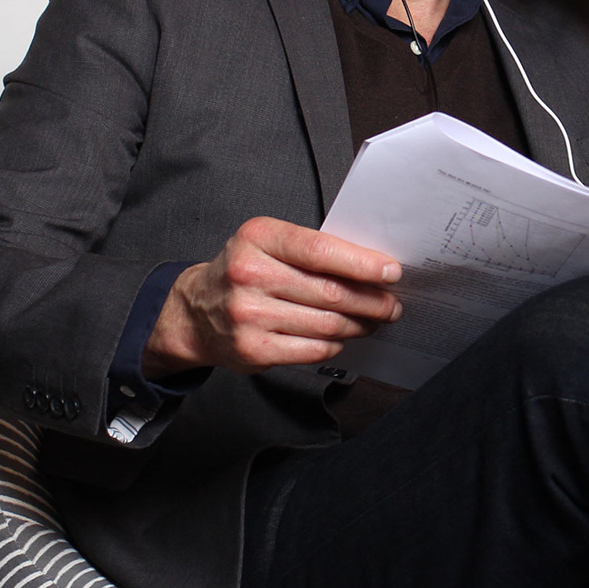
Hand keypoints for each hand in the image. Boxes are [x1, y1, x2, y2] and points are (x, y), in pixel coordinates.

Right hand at [144, 217, 402, 375]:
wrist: (196, 310)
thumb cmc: (246, 271)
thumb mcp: (270, 243)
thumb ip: (313, 250)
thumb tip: (373, 268)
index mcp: (257, 238)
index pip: (320, 250)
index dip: (362, 263)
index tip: (392, 272)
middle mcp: (248, 274)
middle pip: (330, 292)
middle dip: (371, 300)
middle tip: (391, 304)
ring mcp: (248, 315)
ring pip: (326, 324)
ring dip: (359, 324)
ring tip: (372, 321)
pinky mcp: (253, 349)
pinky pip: (312, 349)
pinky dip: (334, 343)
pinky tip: (341, 336)